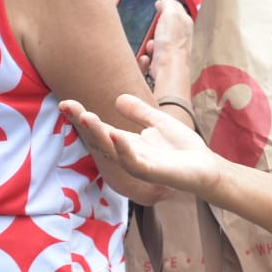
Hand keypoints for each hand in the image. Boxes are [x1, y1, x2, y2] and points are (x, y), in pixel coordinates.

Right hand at [61, 93, 222, 193]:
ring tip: (87, 117)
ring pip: (113, 152)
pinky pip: (134, 163)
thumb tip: (118, 98)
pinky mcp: (154, 173)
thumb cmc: (183, 148)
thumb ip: (139, 112)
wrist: (206, 167)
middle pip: (100, 140)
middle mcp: (129, 154)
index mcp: (127, 143)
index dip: (82, 117)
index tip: (65, 102)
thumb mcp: (159, 122)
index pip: (100, 129)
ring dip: (100, 135)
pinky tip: (117, 135)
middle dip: (84, 124)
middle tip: (68, 106)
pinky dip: (125, 150)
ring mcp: (140, 165)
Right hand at [137, 0, 191, 77]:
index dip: (163, 6)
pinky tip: (148, 57)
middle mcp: (179, 35)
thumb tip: (164, 0)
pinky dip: (144, 54)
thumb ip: (168, 3)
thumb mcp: (171, 14)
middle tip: (152, 29)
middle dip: (151, 27)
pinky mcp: (160, 59)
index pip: (173, 8)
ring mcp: (169, 48)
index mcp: (184, 22)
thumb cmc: (172, 44)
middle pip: (159, 24)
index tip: (156, 6)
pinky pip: (146, 53)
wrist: (168, 69)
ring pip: (150, 39)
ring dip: (147, 42)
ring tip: (152, 46)